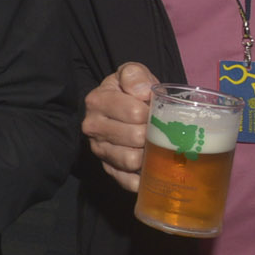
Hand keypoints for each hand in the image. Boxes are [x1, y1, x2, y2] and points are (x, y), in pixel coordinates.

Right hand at [83, 63, 156, 192]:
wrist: (126, 107)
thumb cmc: (132, 91)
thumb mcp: (133, 74)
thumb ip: (135, 75)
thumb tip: (142, 92)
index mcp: (97, 101)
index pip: (134, 113)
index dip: (153, 114)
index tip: (157, 112)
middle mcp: (92, 127)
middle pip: (135, 137)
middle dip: (154, 135)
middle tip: (161, 130)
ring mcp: (99, 150)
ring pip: (131, 161)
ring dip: (149, 156)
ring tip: (156, 147)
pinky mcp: (108, 169)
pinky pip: (126, 181)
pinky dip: (141, 179)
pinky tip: (150, 170)